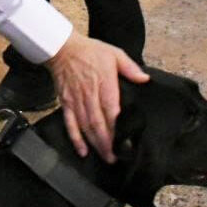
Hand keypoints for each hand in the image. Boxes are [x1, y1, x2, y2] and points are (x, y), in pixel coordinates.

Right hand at [45, 33, 149, 162]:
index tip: (125, 142)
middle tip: (115, 158)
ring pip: (85, 126)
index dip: (117, 128)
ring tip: (105, 157)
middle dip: (107, 143)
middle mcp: (89, 94)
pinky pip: (70, 123)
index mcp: (104, 83)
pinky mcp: (66, 103)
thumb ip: (130, 67)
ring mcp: (76, 100)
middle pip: (98, 123)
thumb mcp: (114, 53)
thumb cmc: (89, 51)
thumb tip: (144, 79)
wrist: (62, 48)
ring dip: (95, 144)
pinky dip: (75, 138)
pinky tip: (82, 151)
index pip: (111, 110)